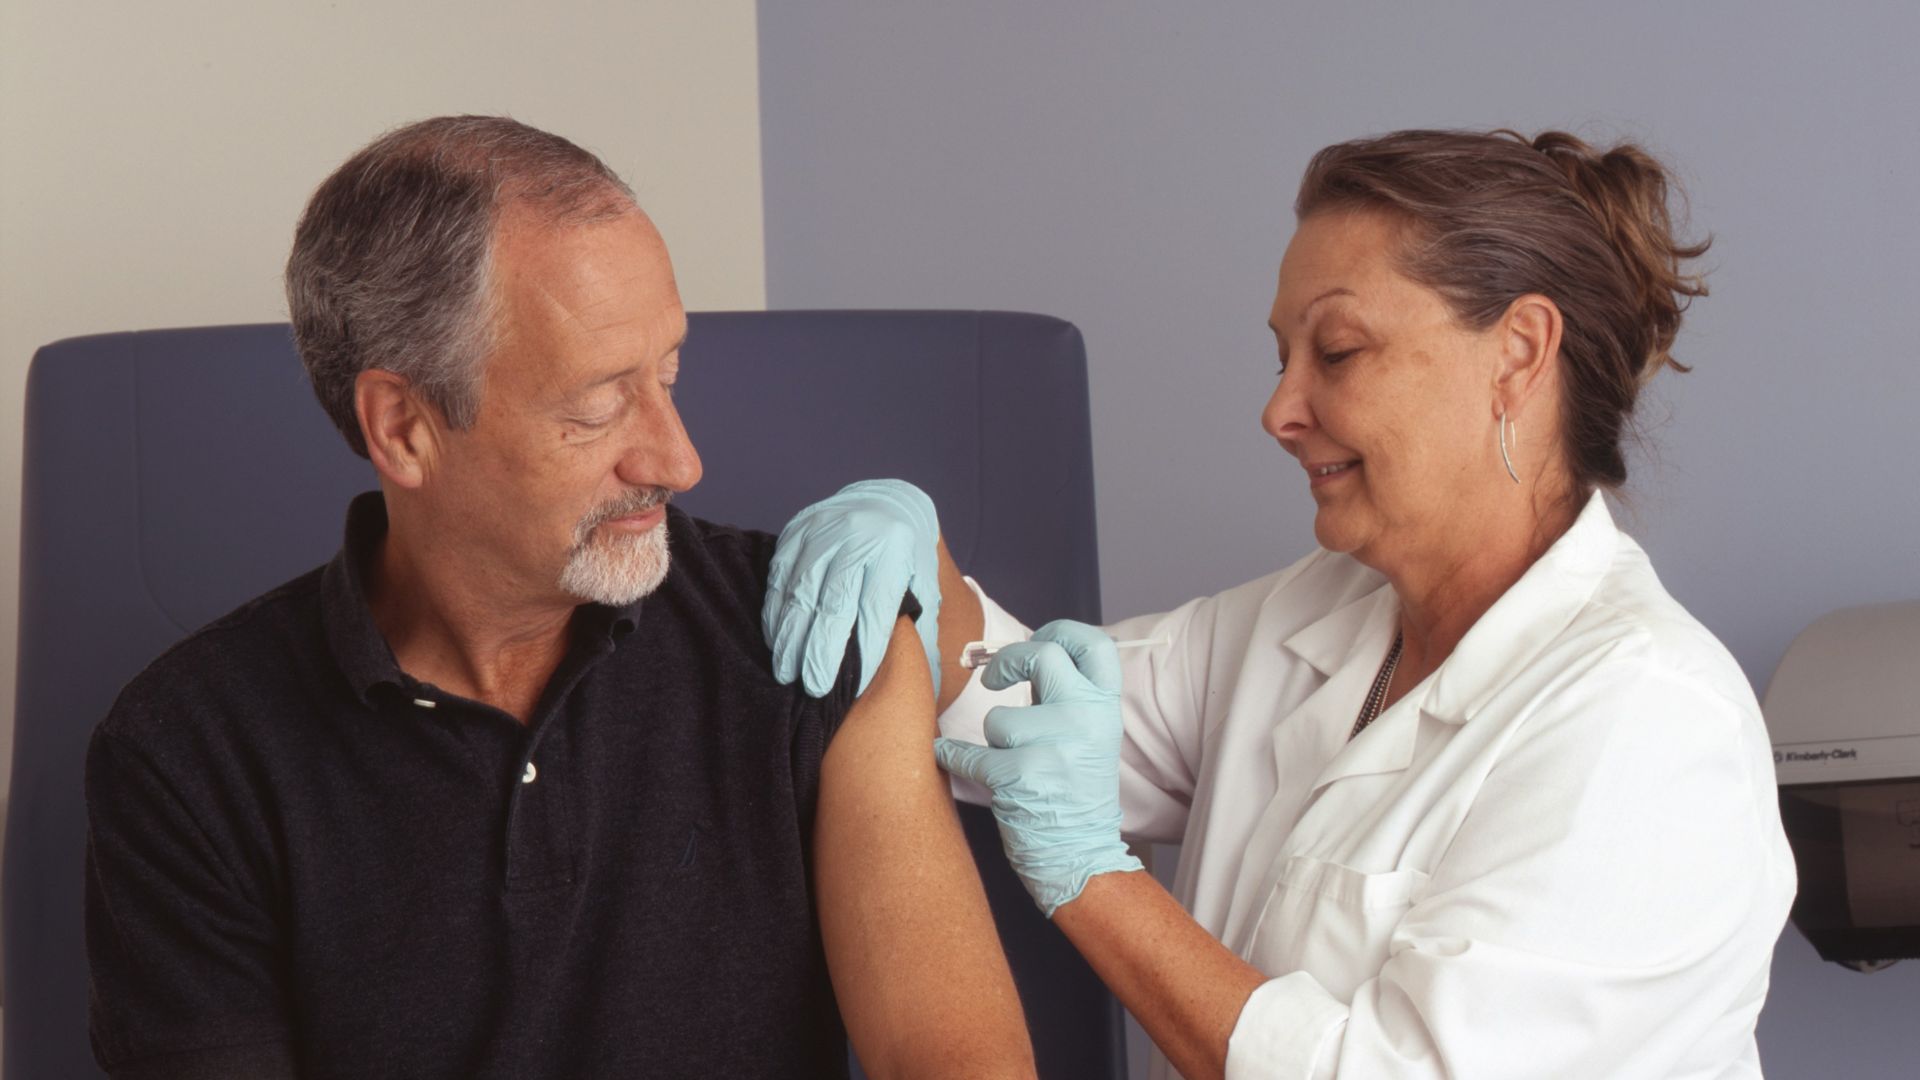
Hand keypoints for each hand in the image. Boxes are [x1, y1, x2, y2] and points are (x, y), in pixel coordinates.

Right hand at [763, 479, 942, 698]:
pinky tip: (777, 640)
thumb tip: (926, 681)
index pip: (875, 609)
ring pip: (800, 592)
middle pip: (834, 603)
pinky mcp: (796, 531)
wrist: (887, 502)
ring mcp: (822, 532)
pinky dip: (776, 612)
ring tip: (787, 673)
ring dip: (791, 637)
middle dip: (821, 650)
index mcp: (894, 551)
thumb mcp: (926, 584)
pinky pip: (779, 577)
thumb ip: (923, 629)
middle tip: (813, 687)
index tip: (855, 687)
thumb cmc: (908, 555)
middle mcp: (856, 537)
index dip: (865, 651)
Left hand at [933, 620, 1142, 916]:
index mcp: (1106, 708)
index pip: (1095, 645)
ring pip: (999, 717)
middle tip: (991, 678)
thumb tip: (1017, 654)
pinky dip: (953, 757)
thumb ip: (1061, 695)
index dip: (1060, 630)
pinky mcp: (1022, 777)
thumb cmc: (1073, 791)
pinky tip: (950, 758)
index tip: (1035, 637)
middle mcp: (1087, 720)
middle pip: (1042, 656)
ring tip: (1007, 761)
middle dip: (1006, 661)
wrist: (1079, 856)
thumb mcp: (1085, 735)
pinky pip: (970, 753)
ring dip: (992, 739)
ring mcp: (1056, 748)